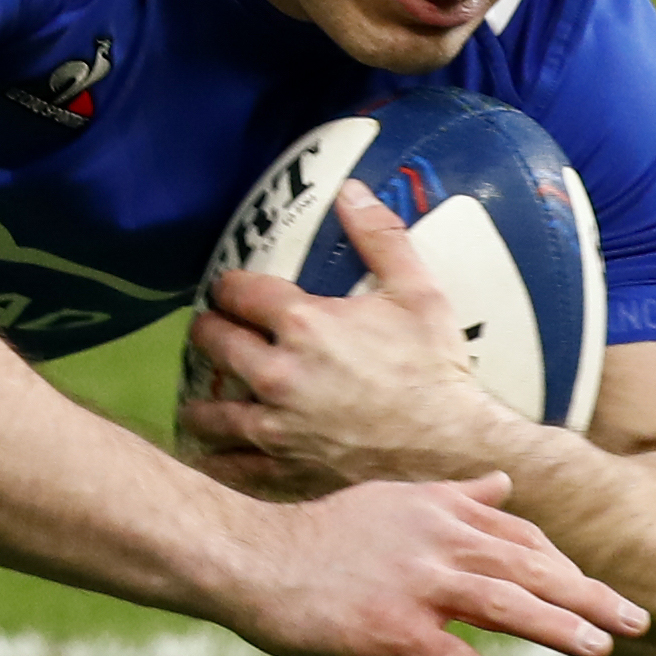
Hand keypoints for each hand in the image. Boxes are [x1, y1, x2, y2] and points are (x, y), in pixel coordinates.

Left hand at [177, 181, 522, 494]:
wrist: (454, 443)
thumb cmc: (436, 367)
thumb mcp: (418, 292)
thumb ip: (380, 237)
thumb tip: (351, 190)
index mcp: (303, 324)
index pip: (237, 292)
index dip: (230, 286)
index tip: (232, 290)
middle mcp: (277, 374)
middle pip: (214, 343)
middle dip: (211, 331)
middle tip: (214, 331)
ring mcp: (278, 425)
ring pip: (210, 410)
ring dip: (202, 398)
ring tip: (202, 395)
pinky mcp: (287, 466)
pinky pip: (235, 465)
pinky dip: (219, 458)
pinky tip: (212, 452)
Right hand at [209, 471, 644, 655]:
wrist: (252, 557)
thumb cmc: (319, 537)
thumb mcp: (394, 502)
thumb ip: (454, 496)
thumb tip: (503, 484)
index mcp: (440, 511)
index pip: (521, 538)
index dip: (565, 566)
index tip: (598, 591)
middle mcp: (436, 541)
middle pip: (528, 567)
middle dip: (588, 594)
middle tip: (638, 620)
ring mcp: (414, 584)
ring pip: (504, 604)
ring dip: (557, 627)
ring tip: (602, 648)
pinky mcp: (388, 627)